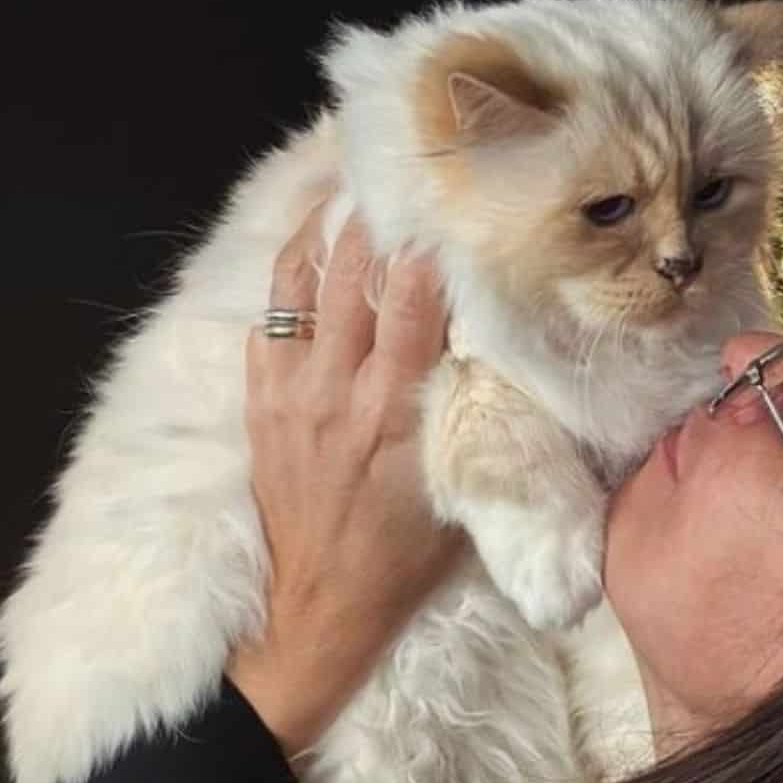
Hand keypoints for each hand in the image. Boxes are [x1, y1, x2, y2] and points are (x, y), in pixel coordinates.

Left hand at [226, 199, 468, 758]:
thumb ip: (481, 428)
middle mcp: (335, 396)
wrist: (320, 607)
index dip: (423, 256)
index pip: (407, 312)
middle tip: (399, 175)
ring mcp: (289, 396)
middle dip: (374, 224)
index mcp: (391, 418)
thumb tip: (520, 370)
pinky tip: (310, 244)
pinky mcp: (262, 405)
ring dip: (328, 234)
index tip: (442, 210)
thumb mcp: (461, 498)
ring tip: (351, 187)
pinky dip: (289, 279)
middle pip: (350, 283)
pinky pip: (268, 322)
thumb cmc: (405, 560)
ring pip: (302, 290)